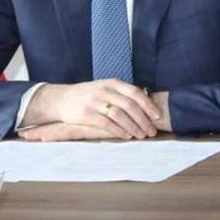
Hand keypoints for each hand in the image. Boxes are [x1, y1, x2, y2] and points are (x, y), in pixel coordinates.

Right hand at [24, 80, 161, 138]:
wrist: (61, 99)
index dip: (148, 105)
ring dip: (133, 126)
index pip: (135, 92)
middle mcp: (105, 90)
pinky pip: (106, 123)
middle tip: (152, 131)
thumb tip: (146, 104)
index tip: (158, 116)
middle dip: (144, 119)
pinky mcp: (86, 113)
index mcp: (112, 83)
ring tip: (141, 135)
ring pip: (120, 114)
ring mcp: (95, 101)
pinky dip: (119, 130)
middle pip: (130, 105)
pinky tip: (126, 136)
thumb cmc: (87, 96)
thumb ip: (121, 94)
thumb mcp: (105, 88)